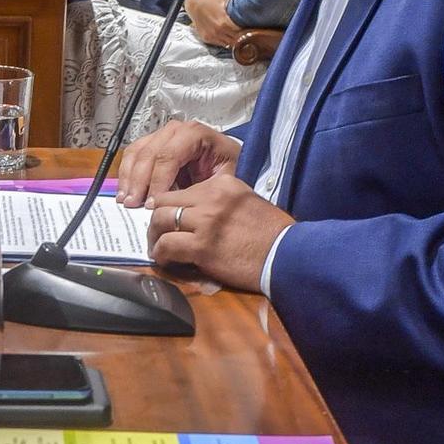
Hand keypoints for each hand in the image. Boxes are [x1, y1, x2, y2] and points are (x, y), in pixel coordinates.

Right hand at [115, 120, 242, 205]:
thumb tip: (175, 202)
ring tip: (126, 201)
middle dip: (140, 182)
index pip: (169, 155)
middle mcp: (176, 130)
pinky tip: (125, 192)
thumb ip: (202, 188)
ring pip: (136, 153)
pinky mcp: (151, 143)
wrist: (225, 162)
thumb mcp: (224, 179)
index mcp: (195, 134)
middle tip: (134, 204)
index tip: (153, 204)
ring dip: (129, 178)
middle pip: (149, 153)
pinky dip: (126, 174)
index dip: (158, 181)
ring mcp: (161, 135)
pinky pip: (132, 155)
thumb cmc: (226, 170)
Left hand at [147, 173, 293, 292]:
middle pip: (166, 202)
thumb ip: (221, 203)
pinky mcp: (202, 246)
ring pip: (161, 221)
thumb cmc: (272, 234)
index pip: (183, 190)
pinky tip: (166, 260)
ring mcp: (206, 221)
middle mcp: (211, 197)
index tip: (168, 218)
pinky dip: (161, 254)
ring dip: (155, 237)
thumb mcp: (247, 203)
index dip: (171, 206)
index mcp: (223, 183)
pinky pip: (167, 246)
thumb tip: (196, 214)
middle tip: (156, 233)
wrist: (288, 255)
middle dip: (156, 219)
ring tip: (158, 248)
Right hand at [187, 0, 248, 49]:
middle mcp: (217, 31)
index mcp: (223, 21)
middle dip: (243, 37)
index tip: (253, 28)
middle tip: (249, 32)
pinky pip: (220, 44)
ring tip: (241, 35)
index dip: (248, 32)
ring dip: (235, 41)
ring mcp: (211, 36)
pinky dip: (226, 41)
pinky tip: (229, 35)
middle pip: (236, 40)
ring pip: (228, 44)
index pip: (241, 33)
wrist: (193, 2)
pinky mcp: (207, 38)